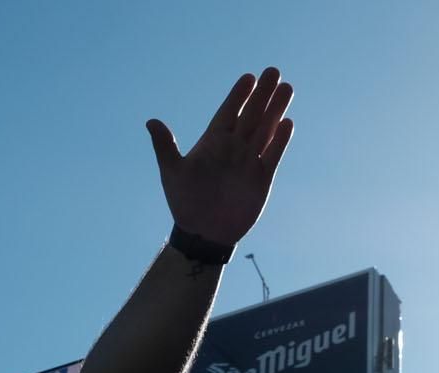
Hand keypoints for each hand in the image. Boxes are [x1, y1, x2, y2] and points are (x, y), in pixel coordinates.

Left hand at [146, 68, 294, 246]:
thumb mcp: (172, 172)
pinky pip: (273, 155)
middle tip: (273, 71)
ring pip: (265, 130)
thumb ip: (165, 146)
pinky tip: (288, 123)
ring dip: (275, 110)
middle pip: (251, 115)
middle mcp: (232, 148)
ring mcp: (248, 162)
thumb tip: (150, 121)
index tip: (249, 77)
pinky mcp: (261, 178)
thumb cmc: (184, 203)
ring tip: (287, 88)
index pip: (228, 111)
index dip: (238, 95)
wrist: (203, 234)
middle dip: (262, 94)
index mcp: (212, 142)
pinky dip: (280, 140)